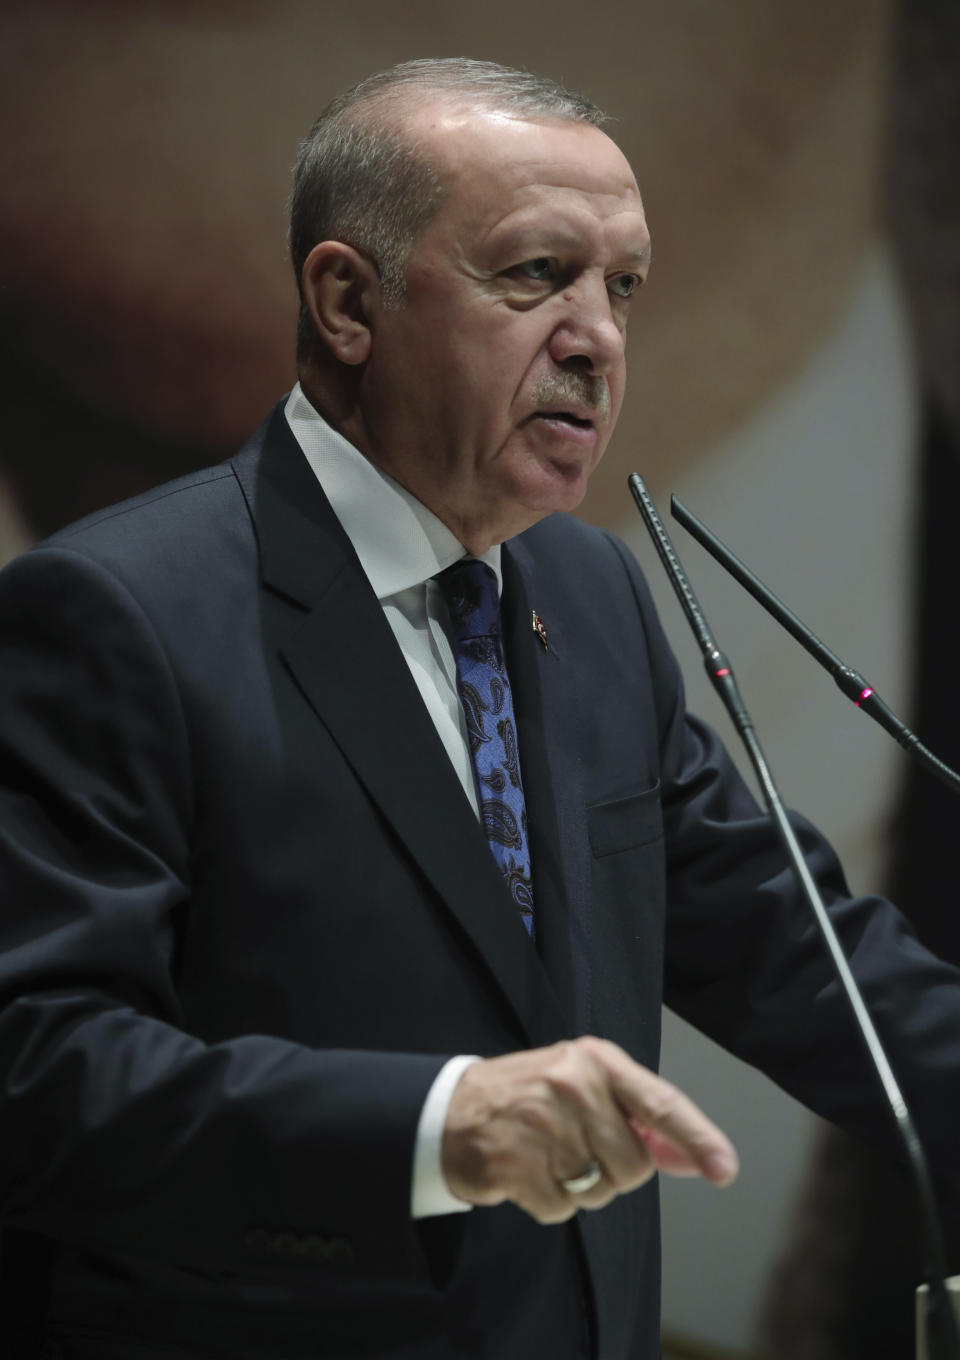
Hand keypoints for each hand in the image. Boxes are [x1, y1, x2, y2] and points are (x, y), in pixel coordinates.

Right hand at [441, 1036, 737, 1223]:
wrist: (448, 1109)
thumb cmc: (531, 1097)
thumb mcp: (585, 1087)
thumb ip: (640, 1119)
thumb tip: (694, 1158)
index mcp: (595, 1061)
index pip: (660, 1102)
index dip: (697, 1137)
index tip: (724, 1169)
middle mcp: (572, 1086)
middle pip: (633, 1165)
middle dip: (613, 1170)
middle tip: (576, 1146)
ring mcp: (542, 1126)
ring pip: (600, 1191)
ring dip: (580, 1187)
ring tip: (548, 1156)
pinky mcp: (515, 1165)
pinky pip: (562, 1210)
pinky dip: (548, 1202)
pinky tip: (526, 1173)